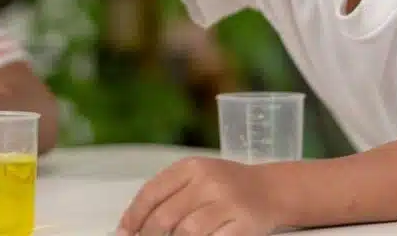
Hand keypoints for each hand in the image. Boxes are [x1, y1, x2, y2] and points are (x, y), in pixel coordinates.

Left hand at [118, 156, 279, 235]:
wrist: (272, 189)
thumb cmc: (229, 185)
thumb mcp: (198, 176)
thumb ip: (170, 193)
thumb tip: (134, 224)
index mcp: (192, 166)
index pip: (152, 192)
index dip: (133, 216)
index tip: (123, 232)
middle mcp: (208, 181)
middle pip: (165, 216)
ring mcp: (227, 202)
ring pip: (186, 232)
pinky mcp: (243, 224)